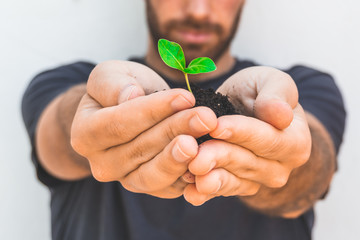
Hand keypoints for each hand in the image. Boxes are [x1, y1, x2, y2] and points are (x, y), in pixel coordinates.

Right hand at [71, 60, 216, 198]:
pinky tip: (206, 161)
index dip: (154, 111)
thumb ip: (113, 83)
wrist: (130, 113)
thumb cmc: (121, 91)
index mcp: (85, 134)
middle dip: (176, 131)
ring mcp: (125, 180)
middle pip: (140, 149)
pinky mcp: (149, 188)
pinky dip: (188, 176)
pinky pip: (168, 188)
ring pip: (153, 175)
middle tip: (206, 118)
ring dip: (181, 157)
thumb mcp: (111, 75)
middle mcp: (101, 164)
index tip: (185, 97)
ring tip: (203, 141)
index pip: (119, 124)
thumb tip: (128, 96)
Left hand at [183, 66, 311, 204]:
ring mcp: (258, 181)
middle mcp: (280, 168)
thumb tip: (281, 115)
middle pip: (247, 163)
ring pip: (232, 180)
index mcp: (295, 142)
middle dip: (219, 157)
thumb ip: (277, 94)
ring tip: (191, 173)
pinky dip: (204, 193)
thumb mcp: (271, 81)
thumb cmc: (259, 92)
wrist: (246, 110)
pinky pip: (221, 191)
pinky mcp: (237, 186)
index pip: (268, 139)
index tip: (216, 126)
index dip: (241, 133)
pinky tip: (191, 193)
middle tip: (195, 155)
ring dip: (211, 178)